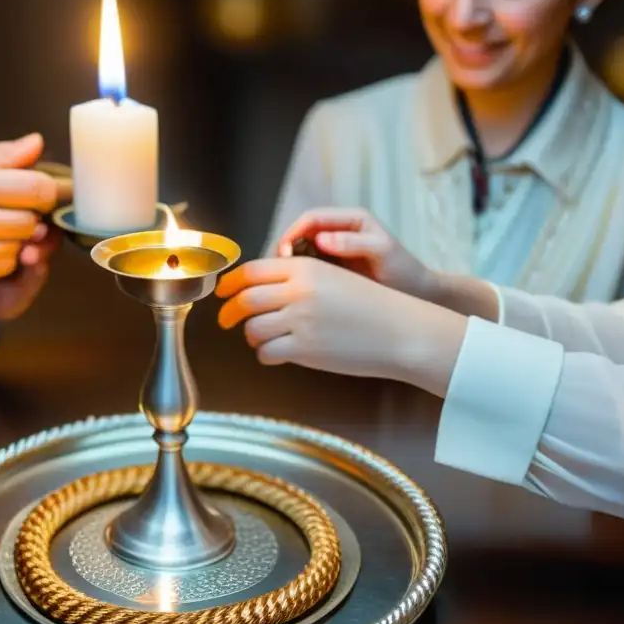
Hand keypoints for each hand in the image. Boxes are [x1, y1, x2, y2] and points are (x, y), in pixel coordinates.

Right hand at [0, 132, 71, 287]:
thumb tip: (37, 143)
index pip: (38, 187)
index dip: (54, 189)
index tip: (58, 188)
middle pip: (35, 218)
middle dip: (30, 212)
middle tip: (11, 206)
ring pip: (23, 243)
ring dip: (16, 236)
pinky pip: (7, 264)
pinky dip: (2, 255)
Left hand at [215, 256, 409, 378]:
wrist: (400, 330)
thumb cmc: (371, 307)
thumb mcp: (333, 278)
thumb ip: (298, 280)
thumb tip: (260, 290)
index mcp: (305, 268)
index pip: (253, 271)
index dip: (231, 283)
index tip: (223, 292)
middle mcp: (299, 291)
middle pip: (246, 299)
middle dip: (229, 313)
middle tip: (225, 321)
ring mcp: (301, 320)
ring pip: (253, 328)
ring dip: (251, 336)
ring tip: (260, 339)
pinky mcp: (305, 349)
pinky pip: (267, 353)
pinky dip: (265, 355)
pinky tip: (275, 354)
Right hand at [275, 208, 436, 299]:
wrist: (417, 295)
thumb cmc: (404, 270)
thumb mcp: (382, 253)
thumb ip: (354, 243)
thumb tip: (321, 240)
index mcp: (350, 220)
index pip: (311, 218)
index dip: (293, 232)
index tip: (285, 252)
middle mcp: (339, 232)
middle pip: (301, 234)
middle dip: (287, 250)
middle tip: (280, 272)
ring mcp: (334, 252)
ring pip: (301, 253)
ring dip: (290, 266)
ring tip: (285, 284)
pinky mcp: (332, 271)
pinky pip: (309, 271)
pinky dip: (299, 278)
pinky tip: (296, 292)